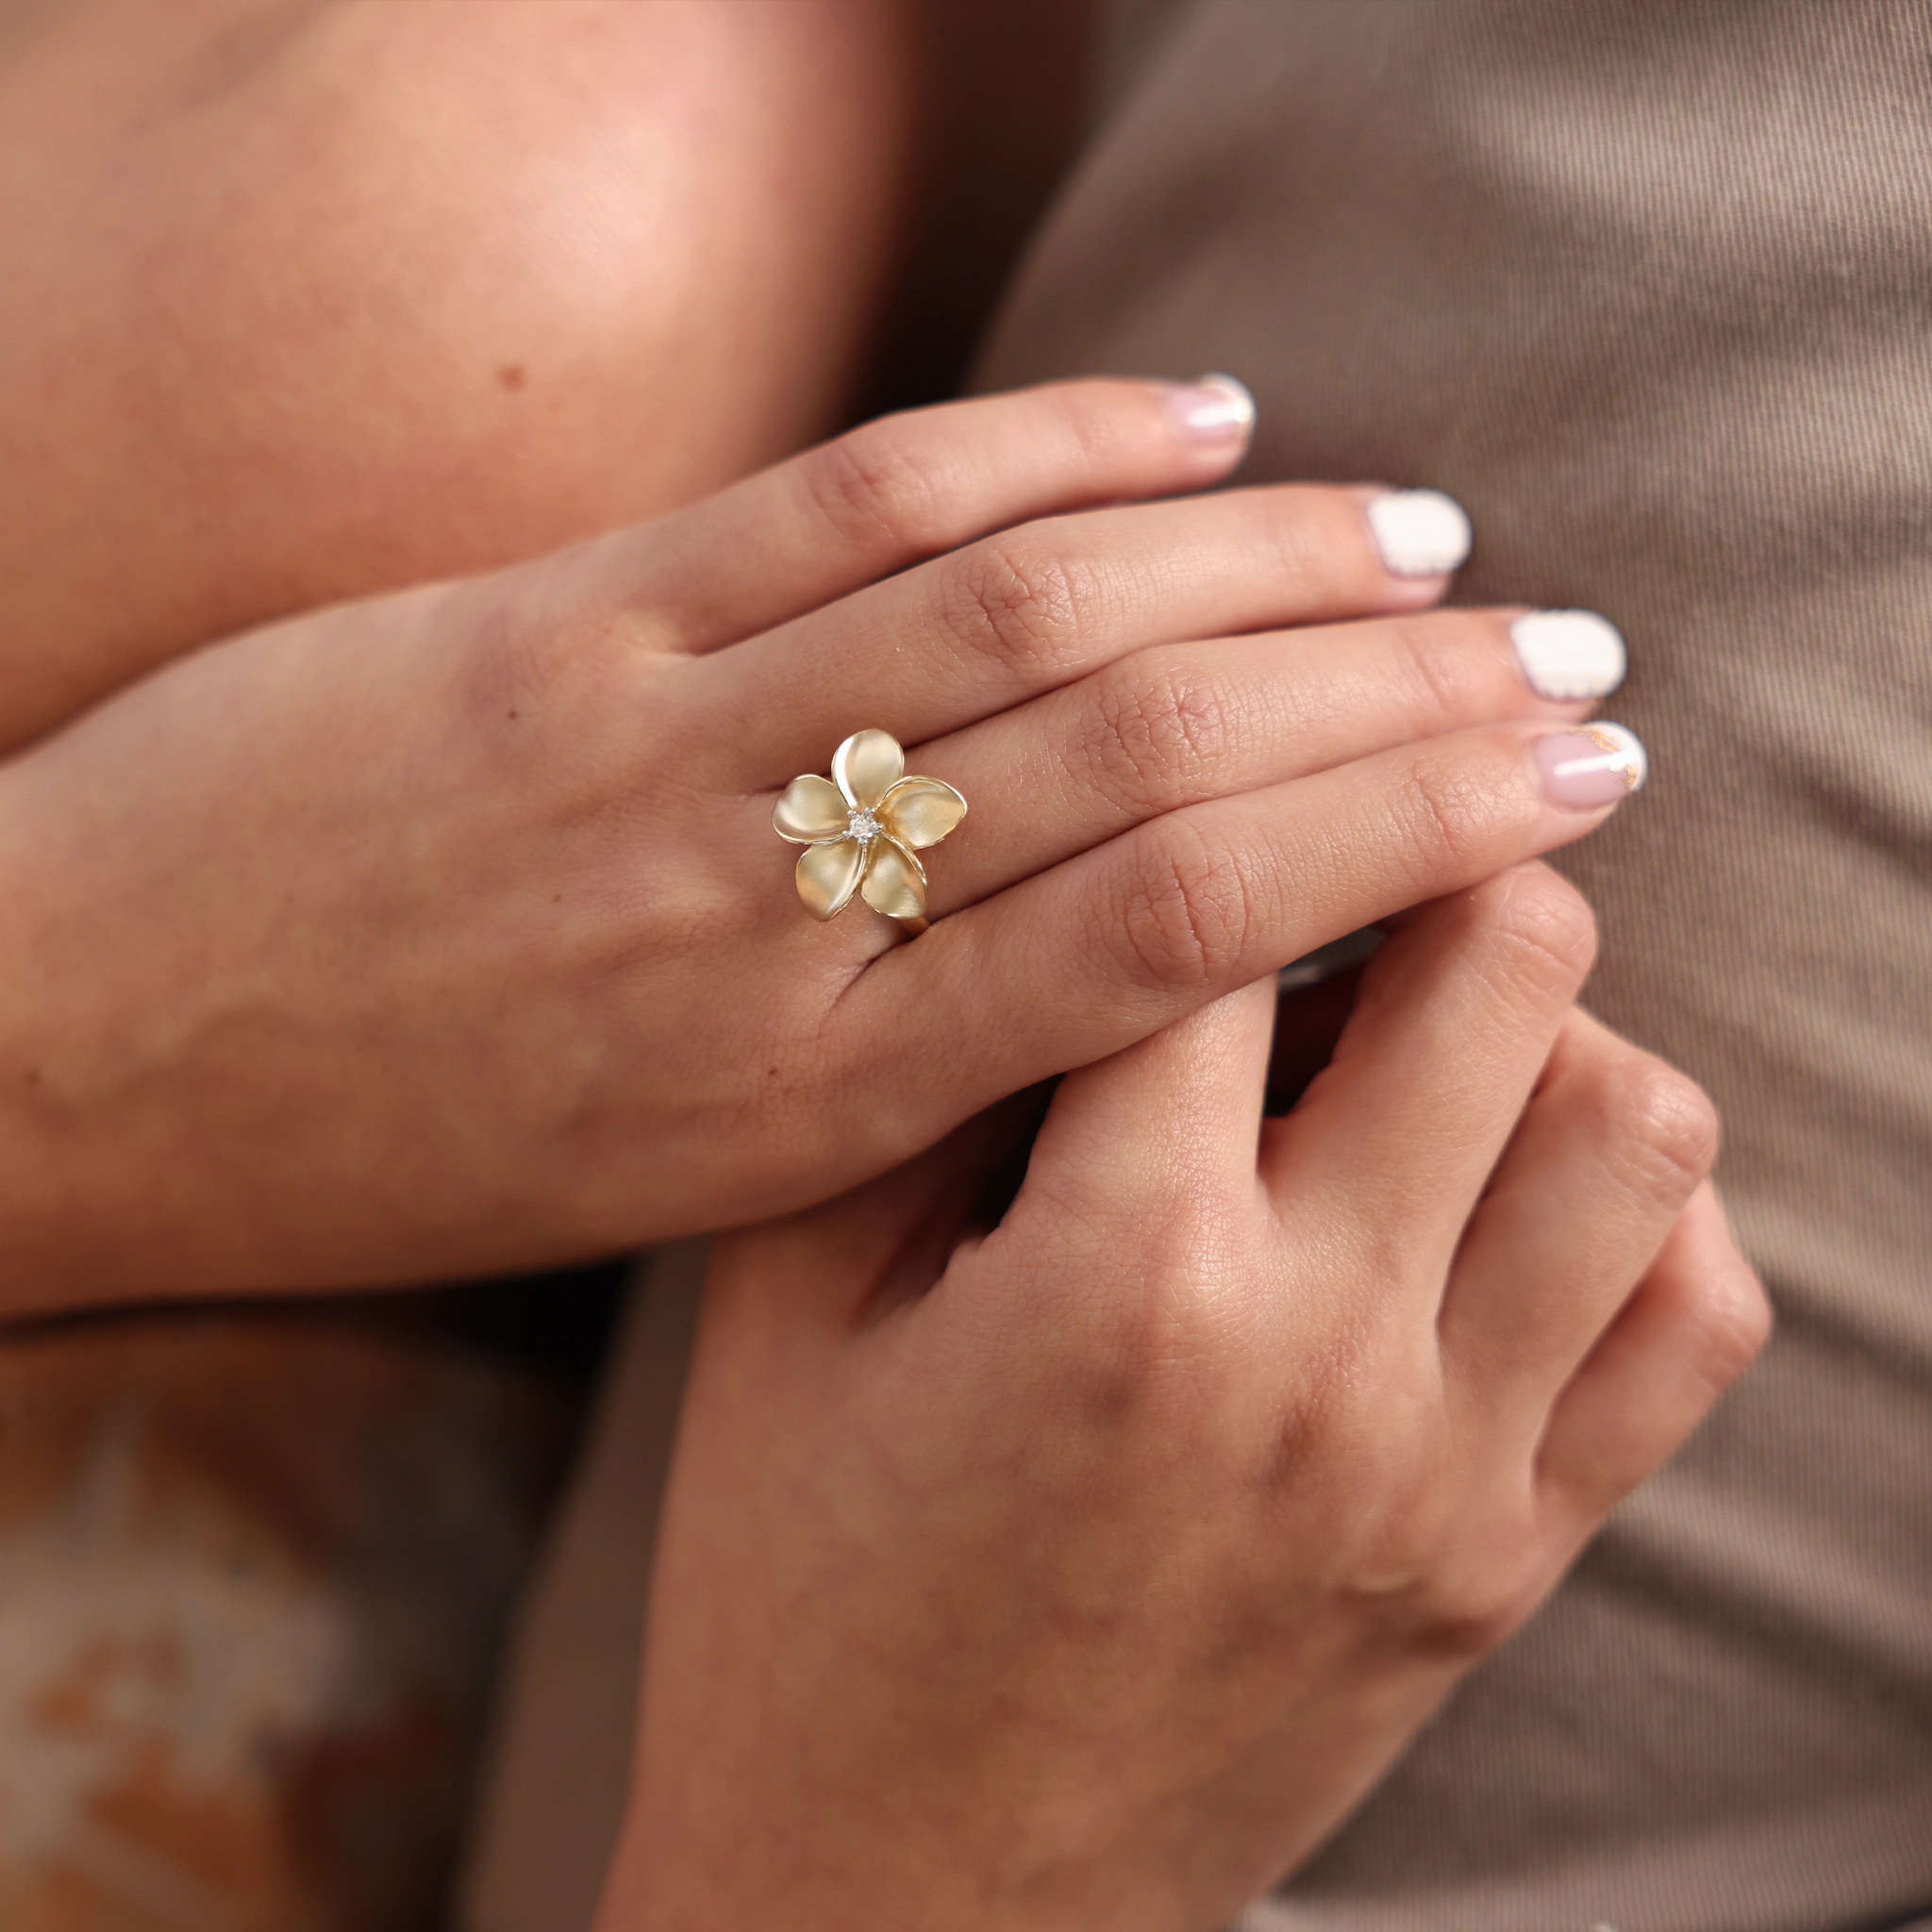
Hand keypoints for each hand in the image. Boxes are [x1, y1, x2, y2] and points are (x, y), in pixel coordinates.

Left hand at [0, 380, 1624, 1303]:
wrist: (76, 1066)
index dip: (1411, 843)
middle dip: (1401, 704)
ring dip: (1266, 563)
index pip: (1184, 935)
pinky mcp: (561, 632)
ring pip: (1033, 625)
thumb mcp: (675, 1176)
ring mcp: (666, 761)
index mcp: (819, 1106)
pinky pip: (850, 512)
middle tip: (1564, 663)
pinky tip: (1197, 427)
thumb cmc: (395, 1146)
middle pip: (1156, 770)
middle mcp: (774, 932)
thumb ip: (890, 1068)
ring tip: (1427, 543)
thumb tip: (1120, 958)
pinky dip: (1048, 450)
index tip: (1559, 795)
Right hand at [606, 865, 1769, 1931]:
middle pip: (1501, 954)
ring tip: (1407, 1025)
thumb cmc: (798, 1607)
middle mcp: (1318, 1355)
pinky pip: (1689, 1315)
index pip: (1220, 904)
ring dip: (1540, 1020)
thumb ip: (900, 1091)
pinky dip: (1624, 1204)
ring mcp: (1447, 1468)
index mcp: (1111, 1278)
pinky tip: (1488, 1191)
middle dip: (1422, 844)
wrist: (897, 1920)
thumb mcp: (779, 1326)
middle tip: (1331, 846)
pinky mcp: (1507, 1559)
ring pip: (1637, 1116)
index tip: (1199, 721)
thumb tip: (1020, 891)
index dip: (1201, 768)